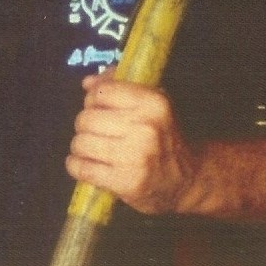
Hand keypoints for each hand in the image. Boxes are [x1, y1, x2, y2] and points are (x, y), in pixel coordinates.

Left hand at [66, 75, 198, 215]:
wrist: (187, 179)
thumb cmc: (164, 137)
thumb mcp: (151, 104)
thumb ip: (119, 86)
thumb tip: (87, 82)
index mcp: (153, 103)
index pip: (101, 92)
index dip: (93, 101)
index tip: (100, 110)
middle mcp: (145, 128)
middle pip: (86, 118)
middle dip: (85, 126)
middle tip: (97, 133)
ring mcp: (135, 157)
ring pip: (80, 143)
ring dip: (81, 147)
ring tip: (94, 150)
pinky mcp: (125, 182)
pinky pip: (82, 168)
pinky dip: (77, 166)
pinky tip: (88, 165)